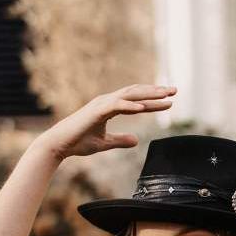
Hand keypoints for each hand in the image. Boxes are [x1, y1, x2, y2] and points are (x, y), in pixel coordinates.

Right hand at [35, 84, 176, 160]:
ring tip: (166, 96)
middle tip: (175, 91)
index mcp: (109, 106)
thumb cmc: (79, 142)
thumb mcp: (106, 143)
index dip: (153, 100)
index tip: (169, 101)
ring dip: (149, 95)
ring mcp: (102, 104)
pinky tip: (144, 107)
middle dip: (156, 91)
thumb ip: (120, 140)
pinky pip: (116, 106)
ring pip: (130, 96)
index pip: (136, 101)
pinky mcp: (96, 112)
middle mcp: (107, 101)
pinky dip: (130, 106)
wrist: (60, 144)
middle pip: (136, 93)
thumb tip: (136, 140)